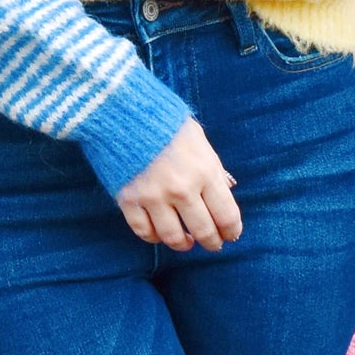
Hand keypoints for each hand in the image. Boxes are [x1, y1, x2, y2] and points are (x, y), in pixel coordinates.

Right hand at [116, 116, 242, 251]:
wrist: (123, 109)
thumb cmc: (165, 122)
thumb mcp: (199, 141)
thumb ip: (212, 169)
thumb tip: (225, 192)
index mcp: (205, 171)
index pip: (226, 215)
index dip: (232, 230)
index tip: (231, 235)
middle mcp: (182, 189)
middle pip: (204, 231)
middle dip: (212, 242)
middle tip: (213, 244)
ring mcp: (153, 197)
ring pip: (173, 237)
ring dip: (183, 244)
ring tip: (187, 242)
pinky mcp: (128, 200)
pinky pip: (144, 231)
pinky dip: (154, 237)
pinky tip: (160, 233)